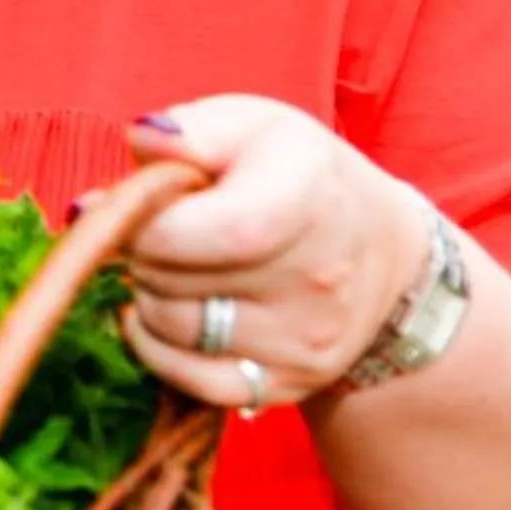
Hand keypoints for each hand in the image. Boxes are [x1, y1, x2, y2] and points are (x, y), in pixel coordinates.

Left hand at [116, 96, 433, 415]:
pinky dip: (157, 346)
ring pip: (169, 327)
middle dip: (140, 249)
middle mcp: (318, 279)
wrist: (371, 245)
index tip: (142, 204)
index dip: (152, 222)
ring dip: (147, 293)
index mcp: (309, 199)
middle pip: (172, 278)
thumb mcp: (248, 125)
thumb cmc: (293, 172)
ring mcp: (307, 341)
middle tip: (163, 230)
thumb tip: (139, 142)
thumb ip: (186, 131)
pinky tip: (170, 309)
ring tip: (176, 264)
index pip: (217, 231)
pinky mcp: (289, 384)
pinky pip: (189, 380)